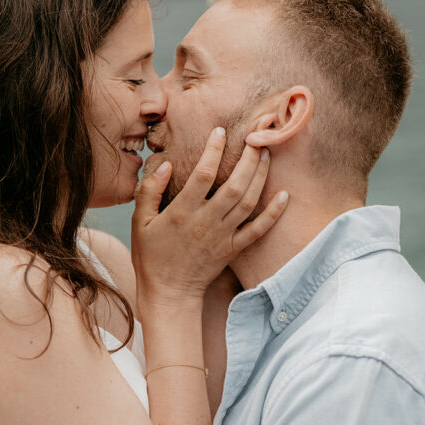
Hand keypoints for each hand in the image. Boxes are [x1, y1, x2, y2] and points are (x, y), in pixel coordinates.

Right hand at [131, 127, 288, 312]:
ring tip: (266, 154)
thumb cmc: (151, 254)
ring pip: (248, 202)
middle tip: (256, 136)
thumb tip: (167, 164)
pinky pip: (258, 230)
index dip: (214, 150)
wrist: (169, 292)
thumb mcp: (139, 221)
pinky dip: (274, 213)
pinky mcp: (233, 249)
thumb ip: (150, 190)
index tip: (220, 131)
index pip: (203, 174)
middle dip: (248, 158)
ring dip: (260, 176)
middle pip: (234, 185)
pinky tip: (284, 195)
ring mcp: (223, 236)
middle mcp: (206, 221)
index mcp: (182, 211)